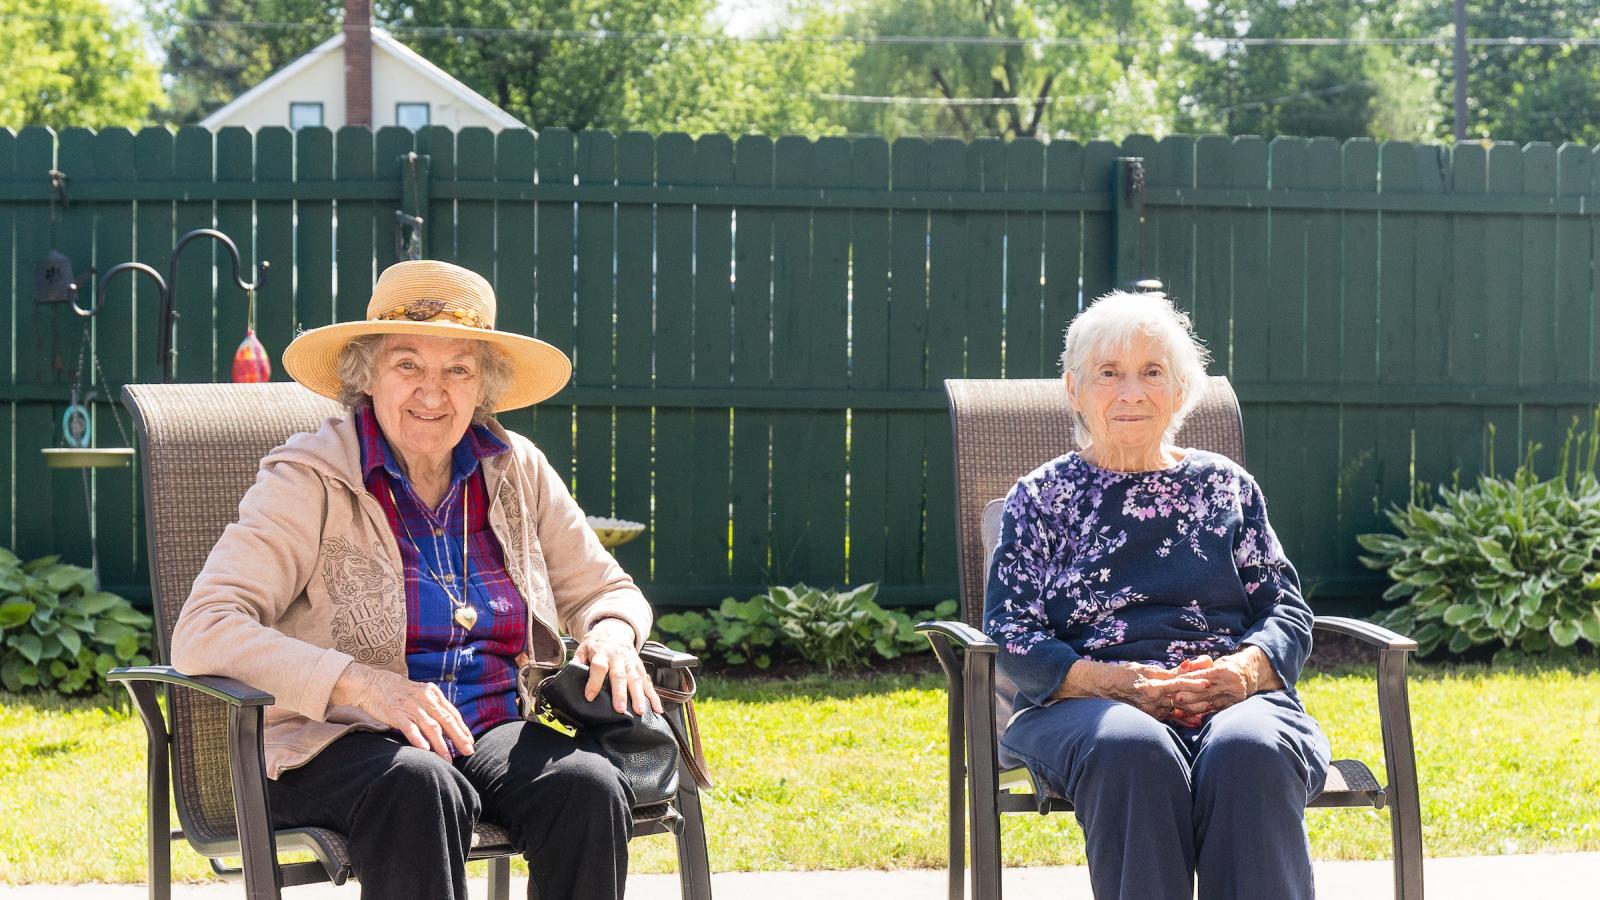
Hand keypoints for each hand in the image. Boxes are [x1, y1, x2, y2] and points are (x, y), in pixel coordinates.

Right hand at [331, 664, 473, 760]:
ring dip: (441, 744)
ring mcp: (411, 706)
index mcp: (432, 693)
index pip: (452, 713)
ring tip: (447, 759)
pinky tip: (425, 750)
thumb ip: (433, 706)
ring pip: (431, 727)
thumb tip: (448, 724)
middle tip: (468, 751)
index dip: (462, 728)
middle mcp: (425, 698)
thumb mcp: (419, 693)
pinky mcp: (396, 713)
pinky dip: (418, 739)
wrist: (371, 683)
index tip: (470, 742)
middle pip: (446, 720)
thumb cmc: (397, 691)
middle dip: (459, 737)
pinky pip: (410, 728)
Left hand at [574, 619, 662, 716]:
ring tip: (640, 711)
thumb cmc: (597, 644)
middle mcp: (618, 658)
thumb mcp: (583, 648)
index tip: (590, 696)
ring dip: (639, 696)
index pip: (598, 667)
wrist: (615, 630)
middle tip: (620, 709)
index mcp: (602, 653)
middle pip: (619, 675)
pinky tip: (657, 708)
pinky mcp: (640, 668)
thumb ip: (577, 662)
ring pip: (636, 679)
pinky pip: (648, 682)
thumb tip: (568, 677)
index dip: (594, 681)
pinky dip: (654, 696)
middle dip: (620, 693)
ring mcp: (631, 663)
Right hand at [1080, 660, 1212, 724]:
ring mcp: (1151, 710)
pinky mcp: (1149, 716)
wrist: (1106, 687)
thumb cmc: (1126, 674)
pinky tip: (1193, 721)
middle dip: (1197, 701)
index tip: (1208, 683)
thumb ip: (1170, 671)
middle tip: (1213, 702)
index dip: (1193, 683)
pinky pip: (1169, 716)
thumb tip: (1189, 666)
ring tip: (1207, 712)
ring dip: (1192, 711)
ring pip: (1176, 710)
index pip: (1177, 684)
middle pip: (1180, 700)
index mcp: (1152, 686)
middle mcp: (1152, 700)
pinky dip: (1181, 718)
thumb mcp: (1147, 669)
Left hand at [1167, 647, 1282, 718]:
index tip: (1174, 682)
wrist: (1251, 673)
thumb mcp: (1216, 662)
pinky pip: (1215, 710)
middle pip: (1205, 692)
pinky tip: (1190, 716)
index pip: (1202, 676)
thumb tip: (1184, 666)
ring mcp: (1233, 697)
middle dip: (1188, 696)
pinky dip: (1202, 713)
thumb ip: (1200, 665)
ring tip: (1177, 709)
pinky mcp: (1234, 705)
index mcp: (1224, 671)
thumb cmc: (1228, 665)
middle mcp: (1230, 684)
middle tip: (1173, 698)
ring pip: (1209, 703)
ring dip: (1192, 707)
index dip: (1188, 680)